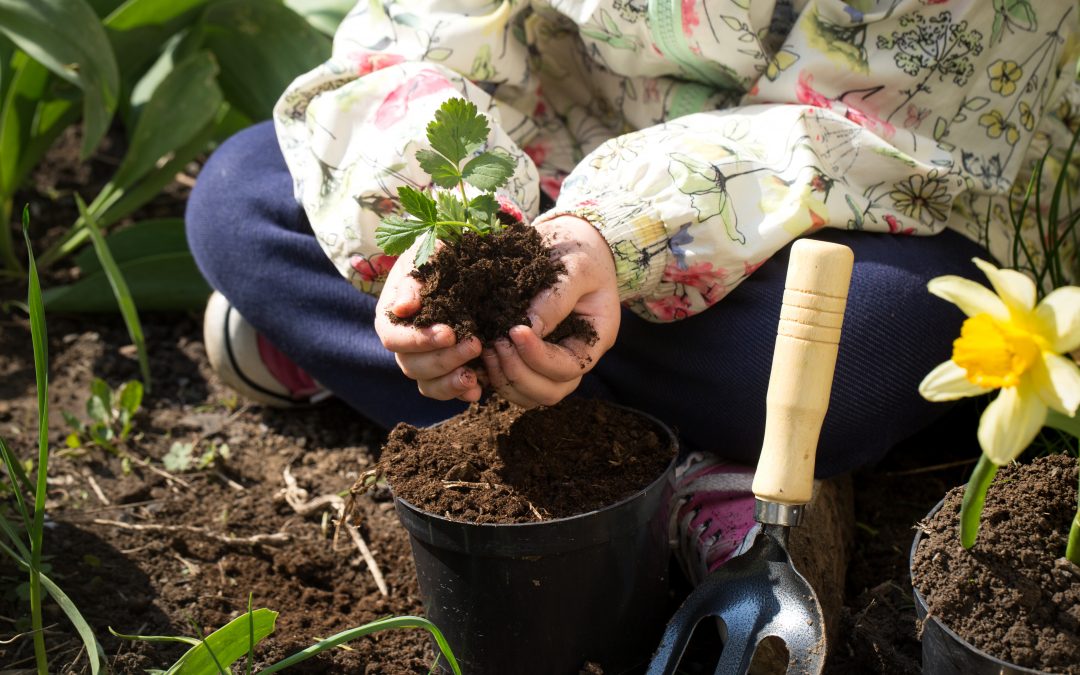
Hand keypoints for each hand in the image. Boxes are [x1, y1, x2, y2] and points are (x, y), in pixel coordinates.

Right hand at [374, 241, 483, 401]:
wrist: (460, 264)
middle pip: (411, 366)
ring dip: (450, 383)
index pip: (393, 338)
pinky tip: (478, 389)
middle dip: (443, 359)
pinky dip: (461, 392)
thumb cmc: (437, 256)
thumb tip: (403, 308)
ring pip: (427, 384)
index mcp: (392, 317)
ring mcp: (424, 360)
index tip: (448, 333)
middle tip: (475, 344)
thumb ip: (413, 280)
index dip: (418, 340)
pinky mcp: (447, 370)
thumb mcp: (424, 256)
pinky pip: (446, 391)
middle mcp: (405, 345)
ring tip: (474, 376)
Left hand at [482, 215, 619, 407]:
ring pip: (529, 395)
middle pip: (550, 392)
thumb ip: (556, 297)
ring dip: (504, 379)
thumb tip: (528, 328)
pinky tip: (478, 352)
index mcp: (594, 338)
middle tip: (495, 344)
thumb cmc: (580, 251)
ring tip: (486, 349)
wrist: (569, 242)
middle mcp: (574, 357)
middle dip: (519, 374)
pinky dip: (493, 375)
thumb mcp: (576, 267)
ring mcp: (551, 360)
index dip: (539, 357)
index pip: (569, 367)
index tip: (514, 331)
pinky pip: (512, 382)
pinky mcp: (529, 356)